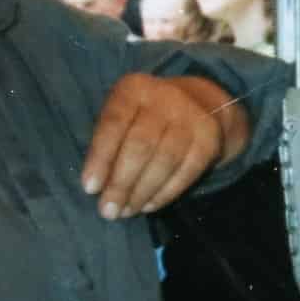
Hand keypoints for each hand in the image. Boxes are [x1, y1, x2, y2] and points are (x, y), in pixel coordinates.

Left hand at [81, 74, 245, 218]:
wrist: (195, 102)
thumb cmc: (143, 116)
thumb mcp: (121, 116)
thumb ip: (107, 145)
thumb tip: (98, 187)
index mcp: (134, 88)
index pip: (114, 124)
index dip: (100, 158)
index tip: (90, 188)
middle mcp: (165, 97)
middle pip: (141, 145)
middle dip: (121, 183)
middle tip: (109, 210)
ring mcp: (191, 117)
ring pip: (164, 161)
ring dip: (142, 192)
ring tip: (126, 211)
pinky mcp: (209, 139)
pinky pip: (186, 172)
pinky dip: (165, 193)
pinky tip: (148, 205)